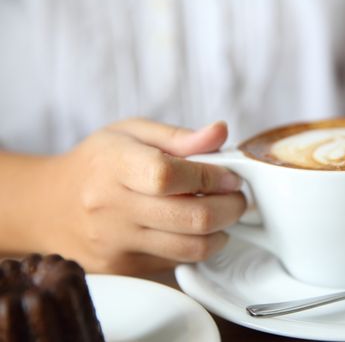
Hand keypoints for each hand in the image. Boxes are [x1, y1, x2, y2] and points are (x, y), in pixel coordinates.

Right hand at [34, 119, 245, 273]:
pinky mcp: (123, 268)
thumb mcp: (131, 133)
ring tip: (222, 214)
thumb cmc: (97, 163)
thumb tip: (220, 133)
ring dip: (222, 232)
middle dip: (231, 208)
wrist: (50, 206)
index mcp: (114, 165)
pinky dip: (197, 246)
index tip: (231, 177)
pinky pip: (176, 262)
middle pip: (192, 218)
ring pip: (191, 248)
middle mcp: (112, 209)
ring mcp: (116, 244)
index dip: (212, 177)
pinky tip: (194, 230)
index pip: (171, 175)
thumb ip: (178, 136)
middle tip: (237, 198)